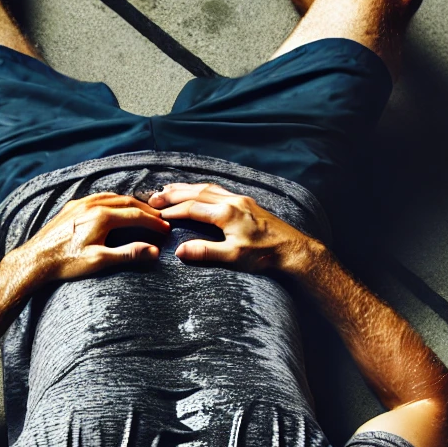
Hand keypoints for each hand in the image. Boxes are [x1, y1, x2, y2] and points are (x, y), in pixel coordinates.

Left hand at [11, 192, 167, 282]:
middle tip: (159, 218)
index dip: (154, 222)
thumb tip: (153, 251)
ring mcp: (80, 204)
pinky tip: (115, 206)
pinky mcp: (71, 207)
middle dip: (145, 210)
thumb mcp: (100, 261)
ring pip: (112, 196)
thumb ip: (128, 254)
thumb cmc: (66, 262)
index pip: (136, 215)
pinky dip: (113, 200)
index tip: (166, 228)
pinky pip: (97, 197)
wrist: (36, 260)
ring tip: (142, 211)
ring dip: (130, 202)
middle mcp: (92, 205)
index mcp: (102, 217)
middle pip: (127, 202)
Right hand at [148, 182, 321, 274]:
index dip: (172, 211)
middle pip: (196, 192)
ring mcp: (241, 200)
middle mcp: (233, 201)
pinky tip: (198, 191)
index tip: (156, 214)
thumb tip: (179, 251)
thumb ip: (205, 252)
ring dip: (187, 188)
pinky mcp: (248, 203)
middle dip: (173, 194)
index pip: (192, 209)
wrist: (293, 250)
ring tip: (169, 189)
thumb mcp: (233, 257)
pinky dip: (203, 189)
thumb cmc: (264, 255)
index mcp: (226, 213)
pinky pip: (219, 190)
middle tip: (154, 197)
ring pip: (208, 188)